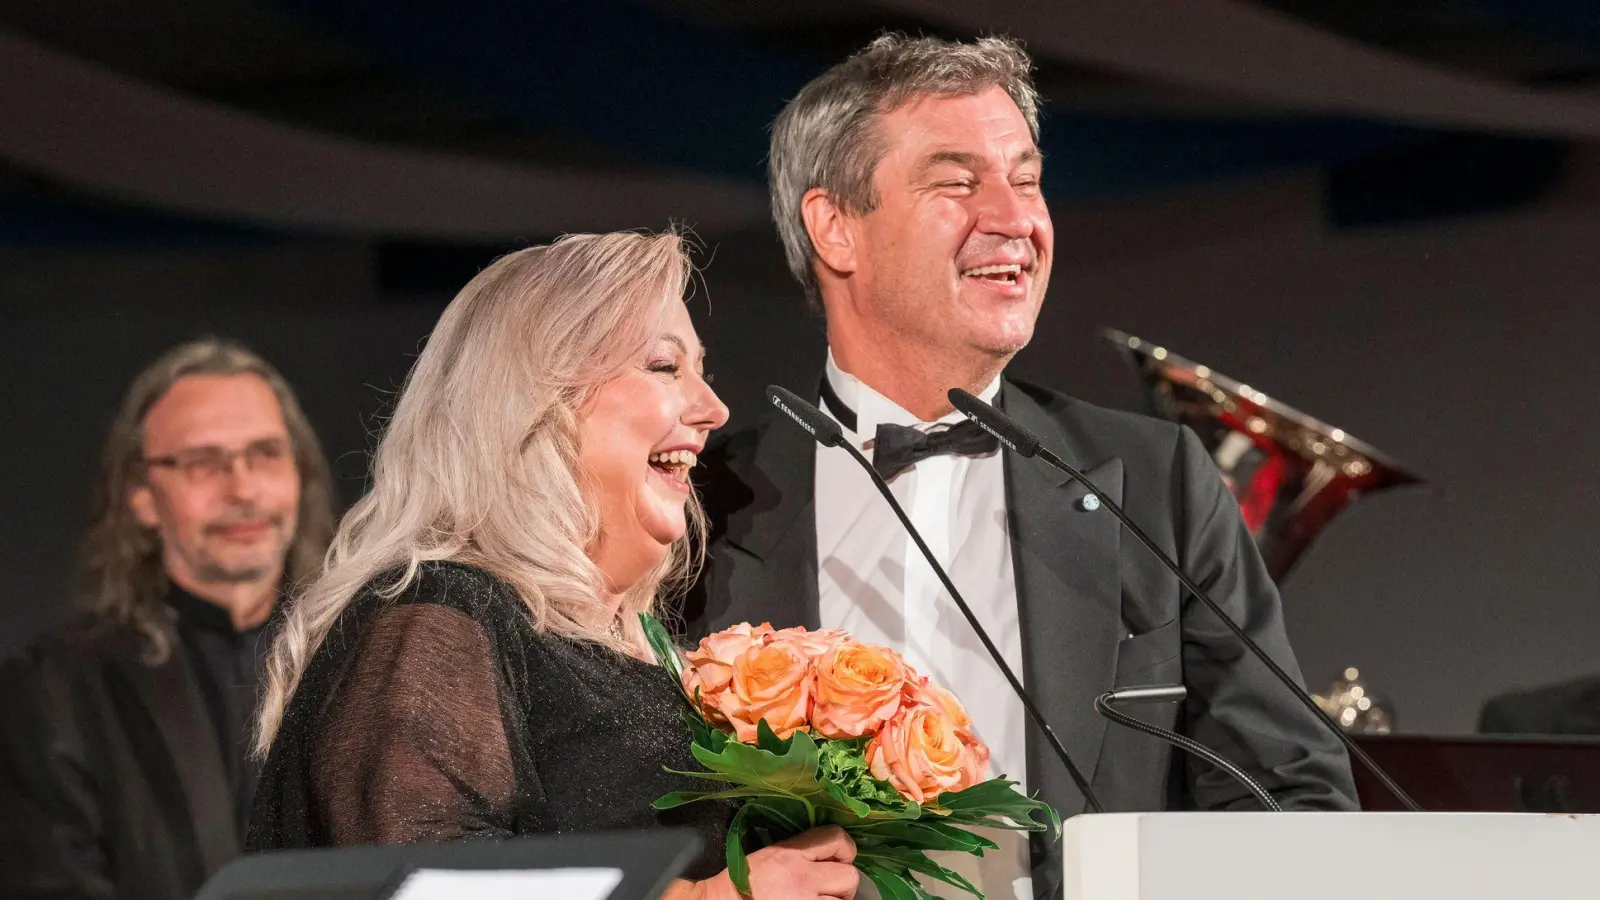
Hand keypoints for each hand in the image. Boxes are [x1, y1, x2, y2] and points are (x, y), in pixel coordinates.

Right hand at [683, 826, 858, 899]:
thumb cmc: (743, 881)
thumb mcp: (771, 854)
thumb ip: (801, 851)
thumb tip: (831, 856)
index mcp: (790, 853)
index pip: (836, 838)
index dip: (845, 848)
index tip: (839, 859)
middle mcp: (803, 878)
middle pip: (850, 876)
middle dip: (843, 884)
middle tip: (830, 890)